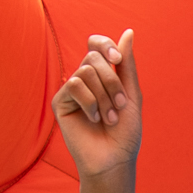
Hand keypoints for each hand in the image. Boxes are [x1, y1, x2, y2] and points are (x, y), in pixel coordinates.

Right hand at [52, 30, 141, 179]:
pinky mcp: (60, 102)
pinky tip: (93, 119)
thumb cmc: (125, 133)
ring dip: (104, 96)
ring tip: (109, 118)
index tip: (117, 59)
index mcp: (101, 75)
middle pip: (94, 57)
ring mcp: (71, 91)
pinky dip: (90, 102)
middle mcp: (84, 80)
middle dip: (112, 81)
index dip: (105, 45)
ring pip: (85, 70)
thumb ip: (127, 64)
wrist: (114, 160)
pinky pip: (74, 84)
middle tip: (120, 105)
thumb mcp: (132, 94)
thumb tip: (128, 32)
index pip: (96, 44)